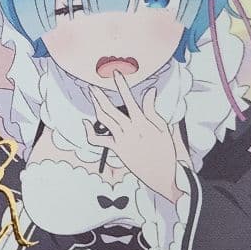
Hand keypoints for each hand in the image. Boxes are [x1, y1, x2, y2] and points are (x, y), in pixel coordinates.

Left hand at [84, 71, 181, 201]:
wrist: (163, 175)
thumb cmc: (166, 152)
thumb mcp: (163, 128)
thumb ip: (153, 109)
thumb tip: (150, 91)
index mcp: (142, 123)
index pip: (129, 99)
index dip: (121, 85)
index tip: (116, 73)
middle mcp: (129, 130)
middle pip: (109, 109)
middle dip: (99, 95)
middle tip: (92, 85)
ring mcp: (121, 140)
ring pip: (103, 120)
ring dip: (96, 106)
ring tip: (92, 96)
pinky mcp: (116, 150)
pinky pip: (98, 141)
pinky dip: (89, 132)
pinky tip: (85, 122)